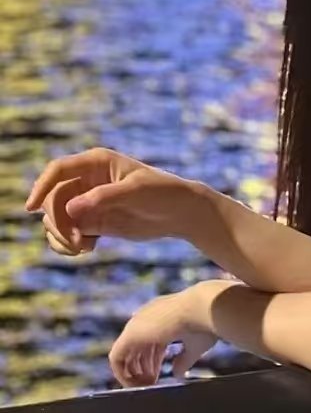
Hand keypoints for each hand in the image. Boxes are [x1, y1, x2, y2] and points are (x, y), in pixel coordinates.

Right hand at [25, 147, 194, 255]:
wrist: (179, 212)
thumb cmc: (162, 193)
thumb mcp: (136, 191)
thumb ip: (104, 197)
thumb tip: (71, 208)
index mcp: (97, 162)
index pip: (58, 170)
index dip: (41, 186)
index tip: (30, 208)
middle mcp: (88, 180)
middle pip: (52, 199)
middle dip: (57, 222)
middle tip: (76, 242)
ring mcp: (88, 202)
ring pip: (55, 219)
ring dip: (60, 236)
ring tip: (83, 248)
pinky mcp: (92, 222)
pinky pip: (66, 233)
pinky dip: (67, 245)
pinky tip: (87, 249)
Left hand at [109, 285, 219, 387]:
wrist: (201, 307)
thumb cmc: (204, 323)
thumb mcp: (194, 345)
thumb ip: (183, 359)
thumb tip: (176, 374)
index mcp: (163, 314)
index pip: (151, 340)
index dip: (154, 360)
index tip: (160, 374)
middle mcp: (148, 317)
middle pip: (138, 347)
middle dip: (144, 368)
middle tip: (152, 383)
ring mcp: (138, 324)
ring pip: (126, 354)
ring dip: (133, 373)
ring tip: (145, 387)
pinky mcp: (130, 334)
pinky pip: (116, 358)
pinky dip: (122, 373)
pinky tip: (134, 384)